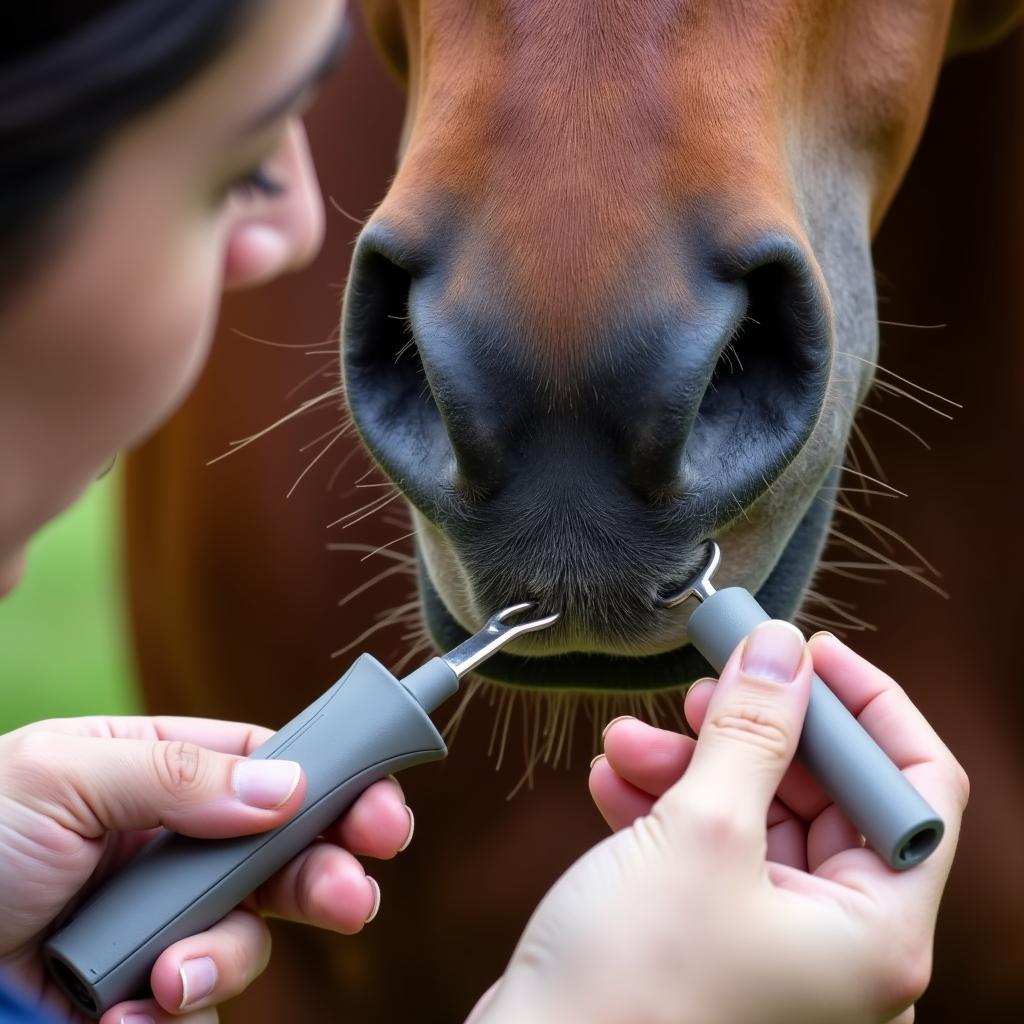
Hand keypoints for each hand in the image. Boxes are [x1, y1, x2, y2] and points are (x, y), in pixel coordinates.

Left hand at [0, 715, 414, 1022]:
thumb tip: (289, 787)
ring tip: (172, 976)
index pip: (277, 766)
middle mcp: (175, 842)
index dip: (338, 785)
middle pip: (284, 853)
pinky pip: (186, 1003)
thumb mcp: (64, 776)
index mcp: (166, 769)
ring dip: (227, 958)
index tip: (383, 817)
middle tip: (353, 899)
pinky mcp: (133, 988)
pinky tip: (124, 1012)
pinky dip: (166, 1016)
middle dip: (325, 876)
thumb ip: (178, 776)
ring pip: (245, 936)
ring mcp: (159, 917)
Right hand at [471, 623, 967, 1023]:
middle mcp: (835, 945)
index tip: (807, 651)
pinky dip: (665, 806)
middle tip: (705, 681)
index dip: (866, 706)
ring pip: (754, 816)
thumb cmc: (630, 987)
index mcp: (874, 933)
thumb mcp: (701, 831)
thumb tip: (784, 651)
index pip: (915, 787)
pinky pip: (707, 851)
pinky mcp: (711, 941)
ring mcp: (772, 946)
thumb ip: (753, 731)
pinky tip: (616, 779)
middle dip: (754, 730)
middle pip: (824, 795)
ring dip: (691, 763)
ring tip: (629, 738)